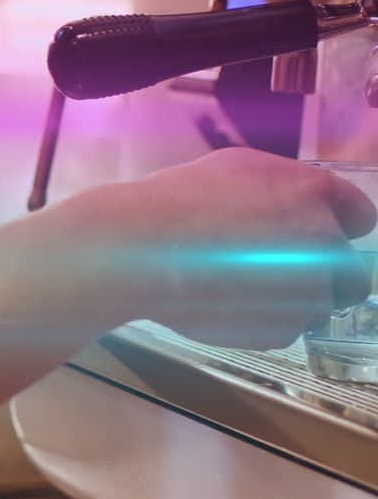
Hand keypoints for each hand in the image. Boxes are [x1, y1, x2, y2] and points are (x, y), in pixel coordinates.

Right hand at [42, 148, 376, 349]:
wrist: (142, 251)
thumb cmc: (175, 203)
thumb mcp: (232, 168)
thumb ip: (279, 188)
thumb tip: (288, 206)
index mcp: (314, 194)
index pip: (360, 216)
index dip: (337, 228)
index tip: (320, 238)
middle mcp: (325, 242)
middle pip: (352, 277)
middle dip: (324, 280)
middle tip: (279, 277)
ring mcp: (308, 291)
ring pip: (315, 308)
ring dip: (288, 303)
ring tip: (235, 290)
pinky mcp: (282, 330)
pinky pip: (283, 330)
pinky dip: (259, 322)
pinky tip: (221, 303)